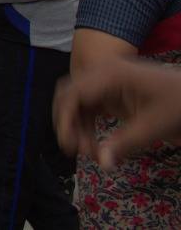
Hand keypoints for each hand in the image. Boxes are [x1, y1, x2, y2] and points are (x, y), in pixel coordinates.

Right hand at [54, 57, 180, 169]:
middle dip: (68, 123)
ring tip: (89, 150)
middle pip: (68, 95)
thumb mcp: (154, 127)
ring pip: (75, 101)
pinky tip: (93, 141)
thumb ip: (125, 144)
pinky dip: (85, 123)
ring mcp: (104, 78)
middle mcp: (102, 72)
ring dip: (76, 126)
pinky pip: (87, 104)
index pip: (73, 94)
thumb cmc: (177, 106)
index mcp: (111, 74)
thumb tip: (103, 163)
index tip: (69, 146)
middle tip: (77, 150)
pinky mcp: (108, 88)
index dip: (65, 120)